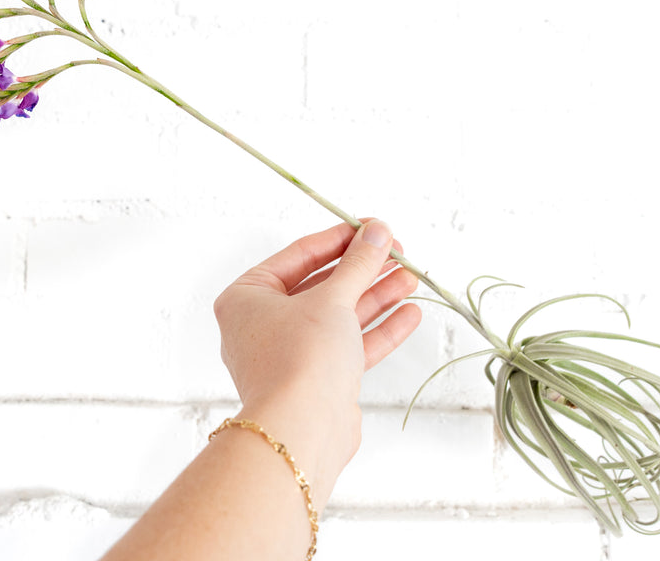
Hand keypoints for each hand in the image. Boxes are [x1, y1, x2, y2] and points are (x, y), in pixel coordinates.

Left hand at [213, 219, 421, 503]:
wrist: (302, 432)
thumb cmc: (300, 358)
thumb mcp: (333, 299)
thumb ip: (359, 263)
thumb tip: (378, 231)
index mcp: (247, 298)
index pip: (300, 255)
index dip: (341, 239)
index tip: (375, 227)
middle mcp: (262, 325)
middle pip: (322, 286)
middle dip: (364, 270)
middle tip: (400, 253)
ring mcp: (290, 355)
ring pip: (338, 317)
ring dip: (376, 297)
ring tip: (412, 278)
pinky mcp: (316, 381)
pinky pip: (348, 347)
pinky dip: (377, 330)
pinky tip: (409, 313)